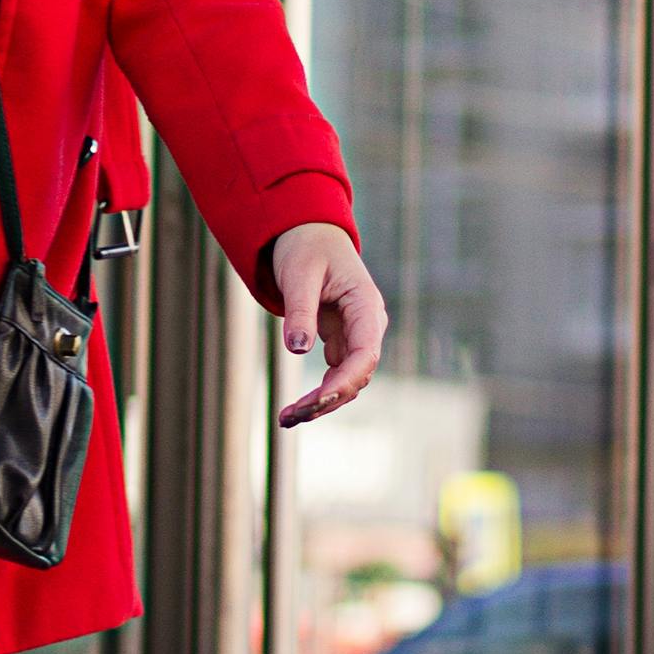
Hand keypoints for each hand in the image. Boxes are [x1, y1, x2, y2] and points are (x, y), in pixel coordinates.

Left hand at [266, 223, 386, 427]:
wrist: (307, 233)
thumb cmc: (306, 248)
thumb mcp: (299, 275)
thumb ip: (300, 311)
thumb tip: (297, 350)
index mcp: (366, 306)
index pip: (365, 354)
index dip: (345, 380)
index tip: (318, 399)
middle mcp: (367, 325)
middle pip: (357, 374)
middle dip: (326, 399)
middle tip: (290, 416)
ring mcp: (356, 335)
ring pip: (346, 380)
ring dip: (321, 402)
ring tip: (286, 419)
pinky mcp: (341, 341)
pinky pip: (334, 375)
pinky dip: (317, 393)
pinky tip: (294, 409)